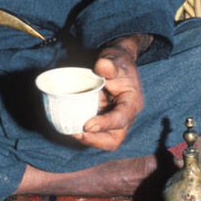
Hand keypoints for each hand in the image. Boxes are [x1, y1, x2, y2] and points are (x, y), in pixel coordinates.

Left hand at [77, 36, 147, 151]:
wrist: (116, 63)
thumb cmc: (118, 62)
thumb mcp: (115, 59)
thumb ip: (109, 65)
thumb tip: (102, 65)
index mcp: (132, 103)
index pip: (121, 119)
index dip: (105, 124)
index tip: (87, 125)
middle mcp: (125, 116)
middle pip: (114, 139)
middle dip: (96, 141)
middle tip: (77, 133)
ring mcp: (114, 120)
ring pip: (105, 140)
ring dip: (88, 139)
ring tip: (71, 132)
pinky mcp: (104, 120)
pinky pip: (96, 133)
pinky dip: (84, 133)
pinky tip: (69, 126)